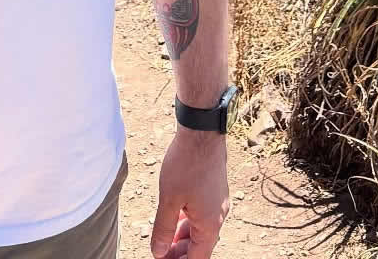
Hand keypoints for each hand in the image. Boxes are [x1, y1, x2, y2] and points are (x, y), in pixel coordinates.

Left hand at [150, 127, 228, 258]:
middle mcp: (219, 216)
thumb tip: (158, 252)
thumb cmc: (187, 163)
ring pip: (201, 230)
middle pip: (200, 247)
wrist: (202, 131)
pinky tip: (176, 217)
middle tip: (160, 252)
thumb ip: (163, 229)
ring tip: (165, 239)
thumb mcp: (169, 199)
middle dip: (180, 253)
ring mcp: (218, 202)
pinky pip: (203, 215)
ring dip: (183, 238)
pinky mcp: (215, 190)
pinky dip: (188, 222)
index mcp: (210, 224)